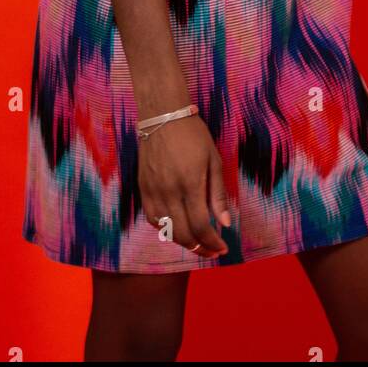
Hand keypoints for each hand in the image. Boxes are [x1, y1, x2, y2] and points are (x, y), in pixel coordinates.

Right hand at [138, 114, 231, 257]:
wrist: (162, 115)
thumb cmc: (193, 135)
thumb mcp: (214, 160)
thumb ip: (218, 194)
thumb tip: (225, 223)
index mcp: (190, 184)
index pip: (201, 226)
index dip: (212, 243)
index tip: (222, 248)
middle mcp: (169, 191)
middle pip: (182, 233)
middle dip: (199, 248)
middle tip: (211, 251)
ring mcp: (153, 191)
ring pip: (165, 230)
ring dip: (182, 241)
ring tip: (196, 242)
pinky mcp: (142, 188)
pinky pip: (151, 218)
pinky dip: (164, 229)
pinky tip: (175, 228)